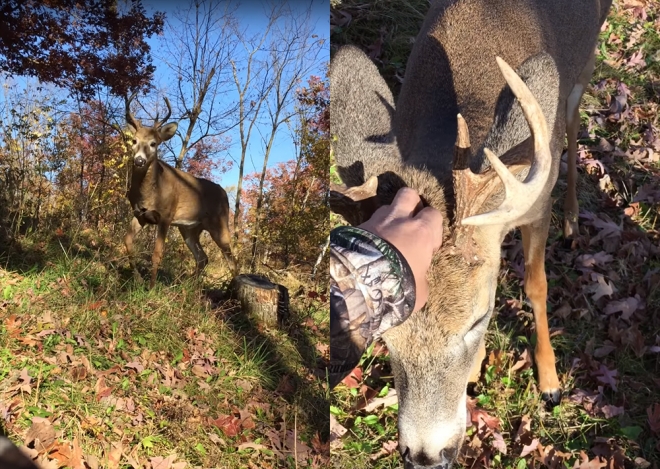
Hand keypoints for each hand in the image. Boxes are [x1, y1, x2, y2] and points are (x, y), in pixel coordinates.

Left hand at [358, 188, 442, 311]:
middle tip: (410, 224)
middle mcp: (399, 220)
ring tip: (388, 237)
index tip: (428, 245)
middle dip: (411, 205)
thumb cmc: (399, 286)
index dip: (433, 227)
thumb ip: (422, 277)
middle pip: (409, 194)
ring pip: (385, 207)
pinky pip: (367, 223)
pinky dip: (371, 232)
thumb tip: (419, 277)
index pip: (433, 214)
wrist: (361, 283)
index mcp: (420, 232)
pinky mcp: (356, 228)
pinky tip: (370, 247)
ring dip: (389, 218)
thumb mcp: (420, 290)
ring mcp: (375, 221)